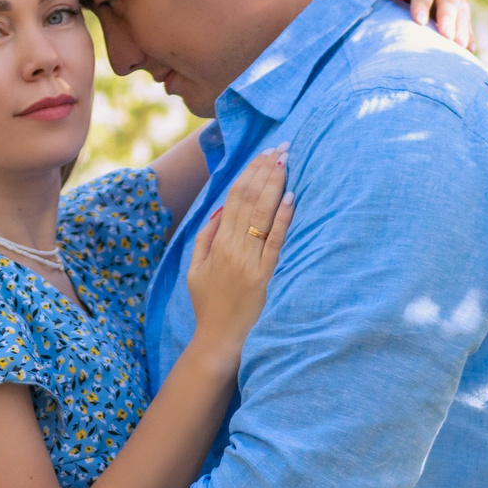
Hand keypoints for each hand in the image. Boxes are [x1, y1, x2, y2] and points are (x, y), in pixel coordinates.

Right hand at [184, 146, 292, 362]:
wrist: (220, 341)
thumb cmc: (209, 305)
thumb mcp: (195, 270)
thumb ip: (205, 238)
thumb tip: (220, 209)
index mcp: (217, 244)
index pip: (234, 198)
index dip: (250, 172)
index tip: (265, 153)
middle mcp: (233, 248)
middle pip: (249, 200)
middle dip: (266, 170)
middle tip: (283, 147)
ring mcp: (250, 263)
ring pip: (262, 215)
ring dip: (276, 185)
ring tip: (288, 161)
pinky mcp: (266, 278)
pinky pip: (276, 243)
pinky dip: (283, 219)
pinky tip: (291, 198)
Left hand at [369, 0, 473, 51]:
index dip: (424, 1)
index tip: (418, 20)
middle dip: (447, 15)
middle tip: (444, 34)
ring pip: (463, 12)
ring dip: (461, 29)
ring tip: (458, 45)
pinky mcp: (462, 15)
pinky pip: (467, 26)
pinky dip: (468, 38)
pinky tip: (468, 50)